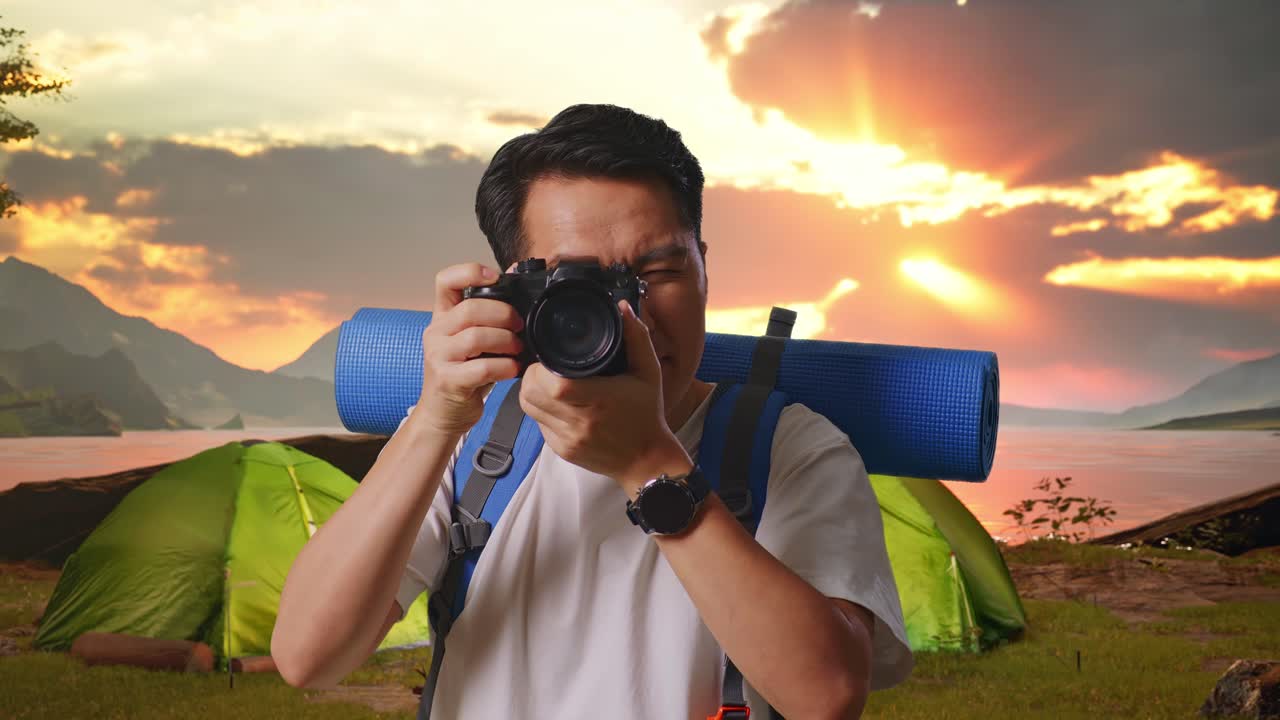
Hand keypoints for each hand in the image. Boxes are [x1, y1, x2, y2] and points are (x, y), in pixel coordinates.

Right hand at [414, 262, 522, 435]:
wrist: (443, 414)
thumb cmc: (463, 374)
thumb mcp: (472, 340)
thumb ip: (488, 313)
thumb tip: (515, 274)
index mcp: (442, 317)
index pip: (445, 281)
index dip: (470, 272)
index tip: (494, 277)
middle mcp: (436, 333)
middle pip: (471, 309)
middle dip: (503, 314)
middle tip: (519, 325)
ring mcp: (439, 356)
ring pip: (476, 336)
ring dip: (506, 341)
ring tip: (517, 349)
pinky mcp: (449, 380)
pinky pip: (483, 367)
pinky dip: (505, 367)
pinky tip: (513, 369)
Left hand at [518, 299, 689, 493]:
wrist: (646, 461)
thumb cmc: (647, 415)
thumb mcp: (649, 372)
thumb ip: (636, 338)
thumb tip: (623, 309)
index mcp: (600, 400)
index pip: (553, 384)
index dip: (542, 368)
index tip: (550, 358)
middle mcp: (580, 423)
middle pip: (531, 394)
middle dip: (531, 374)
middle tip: (546, 366)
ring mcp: (568, 439)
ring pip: (528, 408)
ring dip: (532, 390)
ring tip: (548, 381)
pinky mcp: (561, 450)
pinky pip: (537, 424)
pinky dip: (541, 409)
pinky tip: (557, 403)